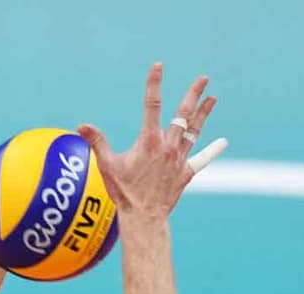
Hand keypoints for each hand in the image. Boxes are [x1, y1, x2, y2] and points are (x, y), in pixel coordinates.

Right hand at [78, 62, 226, 218]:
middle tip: (203, 78)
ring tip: (213, 98)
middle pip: (183, 114)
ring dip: (204, 114)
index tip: (158, 66)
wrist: (144, 217)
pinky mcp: (185, 173)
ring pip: (194, 131)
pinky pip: (200, 159)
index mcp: (149, 141)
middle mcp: (168, 147)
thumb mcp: (107, 165)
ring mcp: (179, 160)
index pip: (152, 105)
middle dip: (194, 94)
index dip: (154, 84)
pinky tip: (223, 142)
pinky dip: (211, 151)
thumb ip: (97, 142)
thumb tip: (81, 126)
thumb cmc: (124, 192)